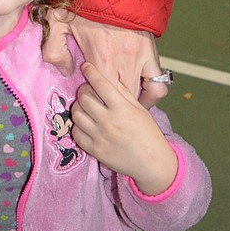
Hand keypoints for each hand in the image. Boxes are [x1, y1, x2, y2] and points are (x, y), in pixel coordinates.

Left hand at [42, 9, 165, 105]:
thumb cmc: (86, 0)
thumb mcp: (58, 20)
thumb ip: (54, 48)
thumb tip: (64, 70)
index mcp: (100, 56)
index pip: (98, 94)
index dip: (92, 100)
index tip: (86, 95)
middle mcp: (122, 62)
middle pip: (119, 100)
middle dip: (109, 105)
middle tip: (101, 103)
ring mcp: (140, 59)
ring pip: (138, 96)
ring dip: (129, 103)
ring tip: (119, 105)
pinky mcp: (152, 54)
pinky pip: (158, 84)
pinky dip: (151, 94)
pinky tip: (140, 96)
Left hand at [70, 62, 177, 194]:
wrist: (153, 164)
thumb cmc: (149, 134)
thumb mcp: (140, 109)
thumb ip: (124, 92)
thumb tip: (110, 76)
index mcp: (122, 109)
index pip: (100, 84)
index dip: (91, 72)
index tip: (86, 66)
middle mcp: (109, 121)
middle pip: (84, 97)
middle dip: (83, 89)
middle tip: (88, 90)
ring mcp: (100, 137)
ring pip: (76, 114)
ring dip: (78, 106)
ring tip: (85, 106)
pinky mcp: (94, 151)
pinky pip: (76, 133)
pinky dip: (78, 126)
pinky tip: (85, 123)